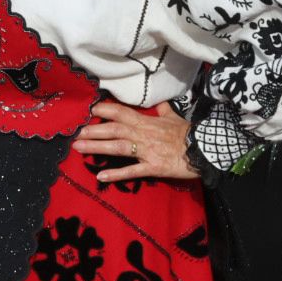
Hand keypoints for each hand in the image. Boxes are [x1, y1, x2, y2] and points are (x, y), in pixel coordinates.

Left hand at [72, 100, 196, 181]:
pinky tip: (100, 176)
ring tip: (79, 148)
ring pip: (118, 147)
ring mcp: (146, 151)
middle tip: (76, 133)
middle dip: (94, 130)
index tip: (90, 111)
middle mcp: (143, 134)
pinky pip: (132, 171)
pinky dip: (116, 173)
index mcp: (147, 121)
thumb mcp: (175, 118)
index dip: (105, 110)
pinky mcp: (152, 167)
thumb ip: (164, 111)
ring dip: (97, 147)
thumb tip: (159, 104)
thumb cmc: (189, 134)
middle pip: (114, 129)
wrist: (205, 149)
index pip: (122, 112)